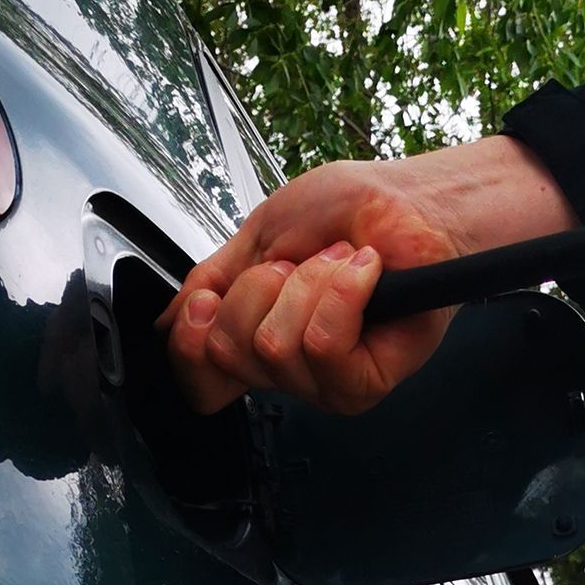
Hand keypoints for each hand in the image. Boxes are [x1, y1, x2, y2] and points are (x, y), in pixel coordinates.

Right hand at [163, 137, 577, 414]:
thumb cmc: (354, 211)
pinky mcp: (367, 381)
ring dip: (307, 283)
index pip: (200, 381)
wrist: (414, 202)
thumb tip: (169, 322)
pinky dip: (340, 293)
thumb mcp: (263, 234)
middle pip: (230, 353)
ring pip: (275, 347)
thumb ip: (213, 280)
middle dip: (260, 287)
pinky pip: (324, 346)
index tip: (208, 295)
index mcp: (257, 340)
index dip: (190, 340)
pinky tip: (363, 275)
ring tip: (340, 264)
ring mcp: (327, 382)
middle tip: (302, 262)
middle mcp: (289, 370)